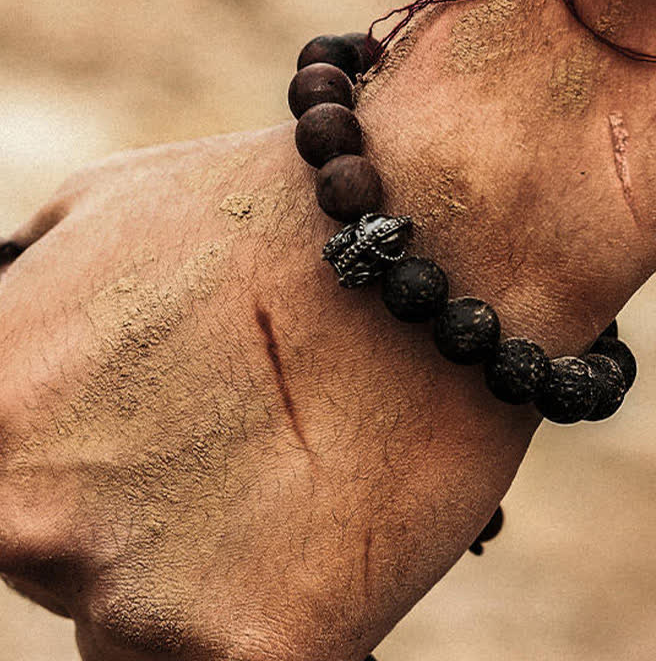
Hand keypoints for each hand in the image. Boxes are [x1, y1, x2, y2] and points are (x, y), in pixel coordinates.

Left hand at [0, 126, 539, 660]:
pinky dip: (276, 604)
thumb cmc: (276, 210)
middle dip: (126, 505)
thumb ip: (31, 309)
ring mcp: (141, 599)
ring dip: (199, 561)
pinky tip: (329, 515)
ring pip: (140, 622)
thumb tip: (17, 379)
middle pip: (51, 563)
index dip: (47, 469)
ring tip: (287, 462)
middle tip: (218, 432)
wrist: (443, 227)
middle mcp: (28, 519)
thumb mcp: (99, 213)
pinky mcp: (259, 651)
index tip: (110, 449)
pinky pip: (237, 654)